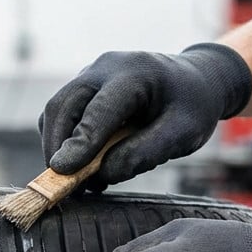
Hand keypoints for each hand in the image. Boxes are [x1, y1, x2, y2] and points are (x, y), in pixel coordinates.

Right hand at [40, 44, 251, 190]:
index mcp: (135, 74)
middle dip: (56, 146)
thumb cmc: (192, 107)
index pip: (98, 111)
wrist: (195, 81)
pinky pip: (61, 112)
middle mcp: (105, 68)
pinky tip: (78, 163)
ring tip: (73, 177)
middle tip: (61, 183)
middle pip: (63, 105)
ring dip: (55, 145)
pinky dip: (61, 139)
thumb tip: (101, 173)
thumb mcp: (182, 134)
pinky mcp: (84, 86)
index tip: (62, 171)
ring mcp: (91, 74)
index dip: (80, 143)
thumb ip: (143, 154)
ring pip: (56, 109)